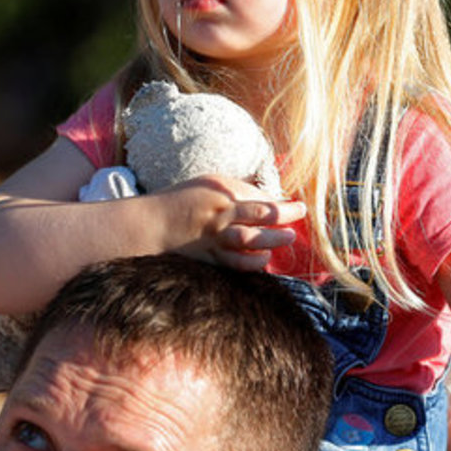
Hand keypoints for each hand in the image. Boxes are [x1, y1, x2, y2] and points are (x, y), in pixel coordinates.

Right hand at [156, 175, 305, 270]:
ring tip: (286, 239)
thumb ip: (238, 194)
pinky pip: (234, 262)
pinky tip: (263, 261)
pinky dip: (251, 263)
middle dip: (283, 216)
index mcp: (221, 191)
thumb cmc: (184, 202)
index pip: (259, 196)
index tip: (299, 207)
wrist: (151, 225)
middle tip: (298, 219)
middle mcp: (219, 213)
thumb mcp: (210, 187)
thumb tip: (272, 203)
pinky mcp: (208, 257)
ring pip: (249, 239)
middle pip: (260, 214)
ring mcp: (214, 237)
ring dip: (272, 240)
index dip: (283, 205)